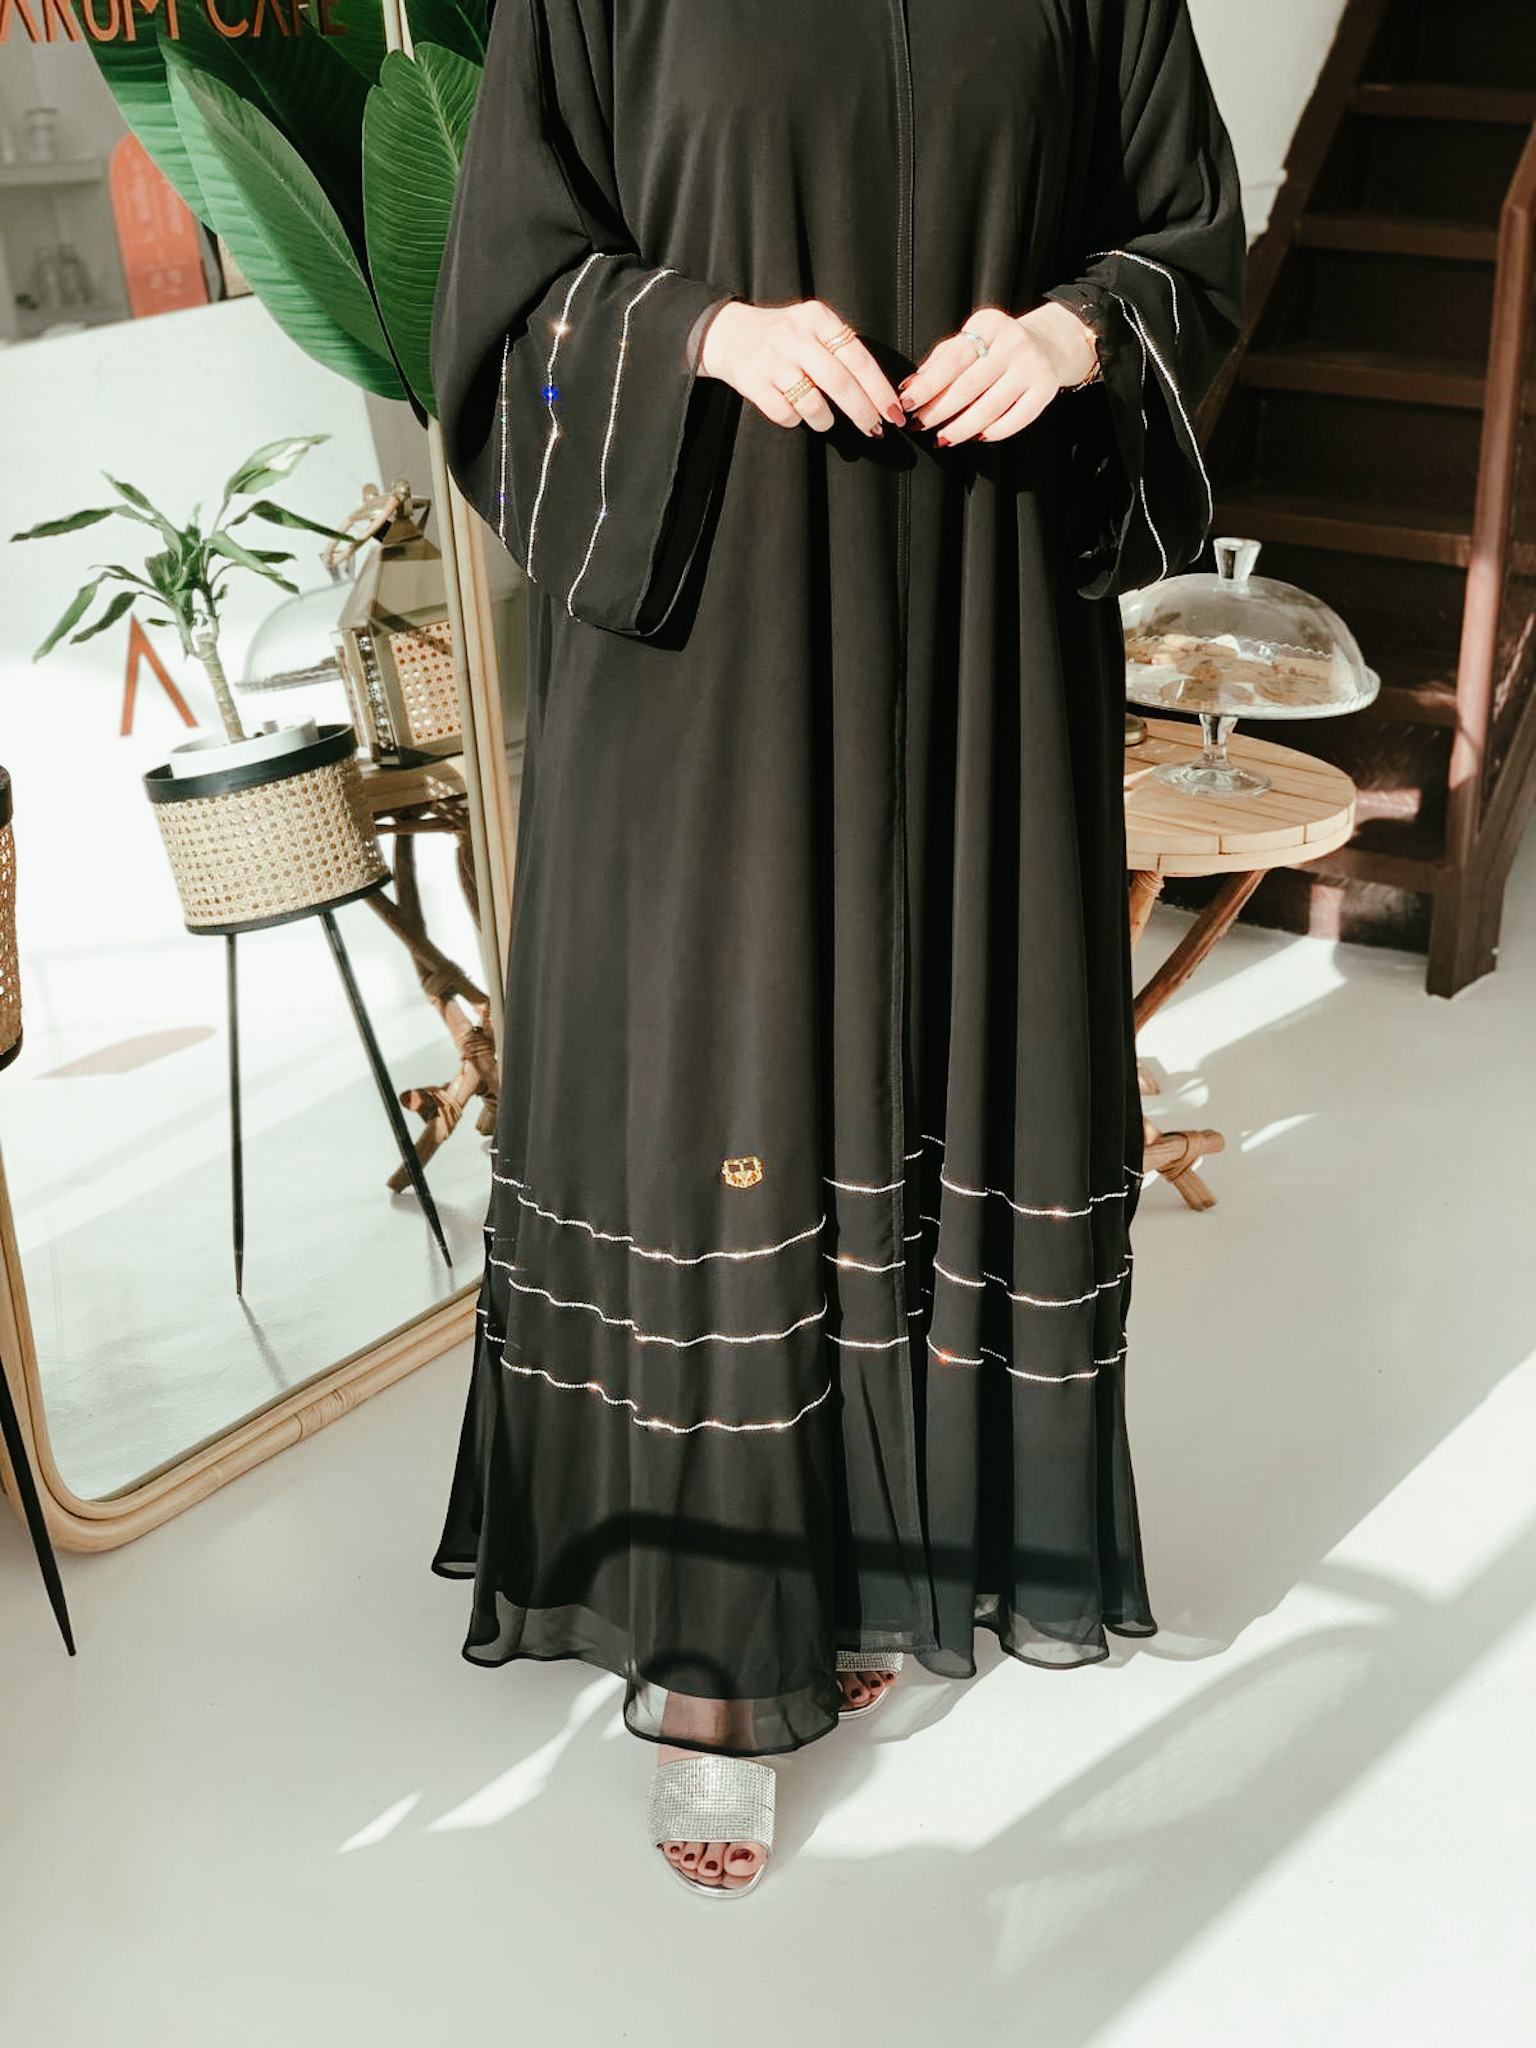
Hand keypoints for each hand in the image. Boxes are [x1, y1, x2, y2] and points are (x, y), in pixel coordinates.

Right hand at [699, 298, 906, 438]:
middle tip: (875, 429)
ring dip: (825, 421)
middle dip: (863, 412)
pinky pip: (786, 414)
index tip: (894, 412)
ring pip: (813, 404)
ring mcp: (773, 359)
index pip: (859, 358)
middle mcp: (795, 335)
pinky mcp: (753, 381)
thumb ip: (841, 350)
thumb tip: (878, 394)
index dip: (879, 390)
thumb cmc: (782, 337)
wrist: (728, 333)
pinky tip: (794, 412)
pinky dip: (796, 420)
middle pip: (840, 383)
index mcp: (818, 318)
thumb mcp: (812, 327)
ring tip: (825, 420)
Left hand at [899, 302, 1098, 446]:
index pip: (952, 360)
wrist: (1049, 343)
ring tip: (942, 438)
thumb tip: (912, 386)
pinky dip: (992, 433)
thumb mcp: (972, 338)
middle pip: (968, 387)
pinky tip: (975, 437)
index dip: (927, 386)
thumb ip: (942, 359)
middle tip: (919, 425)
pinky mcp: (1045, 390)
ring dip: (960, 429)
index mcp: (990, 324)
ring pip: (989, 408)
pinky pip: (1015, 420)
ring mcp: (1032, 367)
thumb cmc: (998, 345)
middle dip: (938, 411)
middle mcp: (1013, 343)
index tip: (907, 403)